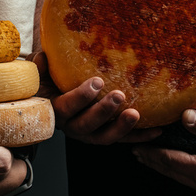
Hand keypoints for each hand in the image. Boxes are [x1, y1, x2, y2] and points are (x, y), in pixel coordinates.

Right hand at [28, 51, 160, 144]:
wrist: (54, 99)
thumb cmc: (48, 82)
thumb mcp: (38, 74)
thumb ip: (38, 68)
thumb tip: (42, 57)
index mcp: (56, 110)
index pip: (66, 107)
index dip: (81, 97)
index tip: (97, 81)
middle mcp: (72, 126)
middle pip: (87, 125)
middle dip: (103, 112)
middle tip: (119, 95)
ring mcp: (89, 134)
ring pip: (105, 137)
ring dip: (121, 128)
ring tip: (135, 114)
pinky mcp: (105, 135)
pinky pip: (123, 139)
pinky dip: (139, 136)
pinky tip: (157, 130)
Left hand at [132, 109, 195, 195]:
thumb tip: (183, 115)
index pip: (168, 162)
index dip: (151, 153)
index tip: (135, 146)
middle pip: (171, 172)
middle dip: (153, 162)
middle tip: (136, 153)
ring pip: (182, 177)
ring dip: (166, 167)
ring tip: (152, 159)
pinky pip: (193, 180)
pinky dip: (180, 170)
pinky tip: (181, 165)